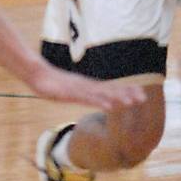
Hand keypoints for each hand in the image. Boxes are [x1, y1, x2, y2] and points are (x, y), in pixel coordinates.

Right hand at [27, 61, 145, 110]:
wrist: (36, 74)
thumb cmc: (51, 83)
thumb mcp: (68, 90)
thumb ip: (80, 93)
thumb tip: (89, 97)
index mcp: (87, 86)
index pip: (110, 88)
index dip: (125, 91)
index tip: (141, 94)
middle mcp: (87, 86)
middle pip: (110, 90)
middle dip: (127, 93)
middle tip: (144, 98)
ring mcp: (80, 89)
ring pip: (102, 94)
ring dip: (118, 97)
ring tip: (132, 102)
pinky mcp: (71, 93)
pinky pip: (88, 98)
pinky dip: (100, 101)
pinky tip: (110, 106)